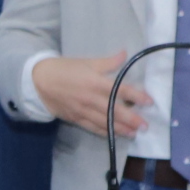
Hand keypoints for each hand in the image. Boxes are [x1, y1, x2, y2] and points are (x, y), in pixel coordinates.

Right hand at [33, 52, 150, 136]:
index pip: (120, 90)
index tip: (149, 101)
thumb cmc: (65, 68)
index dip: (136, 96)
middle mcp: (91, 99)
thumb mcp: (86, 61)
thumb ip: (107, 62)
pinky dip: (105, 132)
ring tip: (134, 133)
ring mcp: (83, 111)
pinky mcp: (76, 118)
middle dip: (132, 119)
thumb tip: (125, 54)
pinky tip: (115, 135)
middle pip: (115, 111)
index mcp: (95, 82)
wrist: (39, 81)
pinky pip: (93, 127)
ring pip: (105, 122)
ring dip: (121, 129)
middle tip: (145, 125)